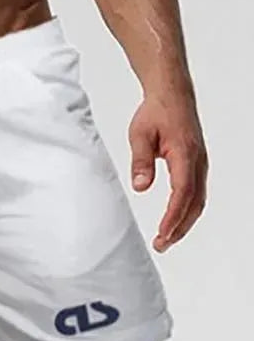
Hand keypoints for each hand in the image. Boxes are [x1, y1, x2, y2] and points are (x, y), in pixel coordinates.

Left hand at [128, 90, 207, 252]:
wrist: (172, 95)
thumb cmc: (155, 113)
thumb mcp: (140, 135)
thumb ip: (141, 161)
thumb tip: (141, 187)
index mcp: (185, 154)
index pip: (182, 193)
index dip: (173, 217)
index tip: (162, 233)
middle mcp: (198, 162)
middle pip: (194, 204)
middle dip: (179, 228)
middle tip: (161, 245)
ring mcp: (200, 164)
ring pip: (197, 201)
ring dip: (183, 222)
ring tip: (165, 239)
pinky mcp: (197, 165)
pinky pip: (196, 193)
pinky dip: (187, 211)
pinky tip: (174, 221)